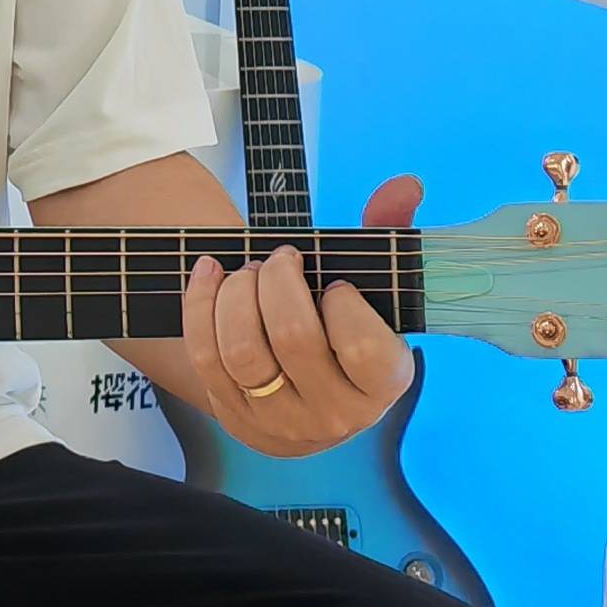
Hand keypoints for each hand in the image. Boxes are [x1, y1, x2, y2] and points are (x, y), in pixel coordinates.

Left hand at [176, 173, 421, 456]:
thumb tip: (404, 185)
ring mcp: (281, 421)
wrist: (307, 389)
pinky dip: (201, 304)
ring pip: (244, 351)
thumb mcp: (373, 283)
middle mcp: (335, 414)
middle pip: (294, 337)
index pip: (362, 344)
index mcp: (383, 383)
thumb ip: (389, 230)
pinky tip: (210, 274)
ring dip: (238, 293)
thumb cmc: (344, 325)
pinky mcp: (234, 416)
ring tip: (249, 272)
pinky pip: (205, 356)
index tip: (333, 284)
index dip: (341, 302)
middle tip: (279, 261)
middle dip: (278, 280)